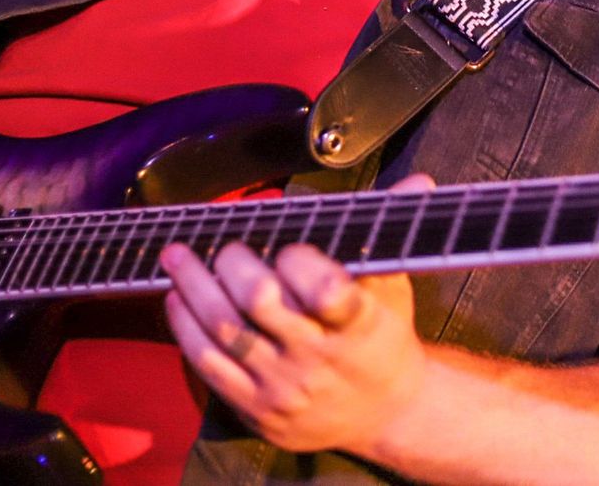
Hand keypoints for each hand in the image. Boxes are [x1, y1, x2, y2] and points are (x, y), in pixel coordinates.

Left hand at [161, 174, 433, 454]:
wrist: (384, 413)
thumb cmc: (384, 339)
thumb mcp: (395, 288)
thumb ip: (389, 235)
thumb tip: (420, 185)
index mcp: (359, 324)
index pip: (328, 291)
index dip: (301, 264)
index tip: (290, 247)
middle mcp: (319, 356)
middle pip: (261, 301)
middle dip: (235, 263)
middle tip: (227, 247)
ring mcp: (283, 385)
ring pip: (225, 329)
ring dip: (194, 286)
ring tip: (178, 256)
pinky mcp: (255, 408)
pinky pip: (208, 365)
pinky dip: (186, 327)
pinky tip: (178, 298)